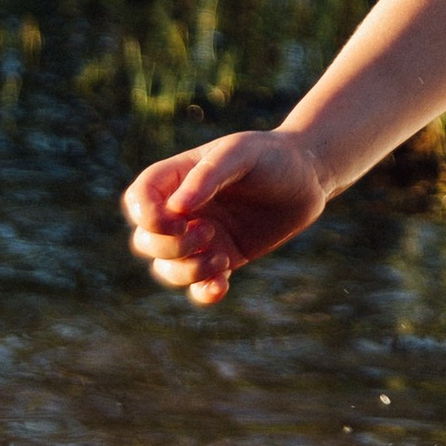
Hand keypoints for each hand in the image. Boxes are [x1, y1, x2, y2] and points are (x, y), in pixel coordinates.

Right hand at [122, 128, 328, 304]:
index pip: (138, 200)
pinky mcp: (222, 258)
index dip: (147, 217)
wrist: (308, 177)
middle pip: (144, 241)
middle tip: (208, 231)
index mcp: (176, 178)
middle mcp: (181, 211)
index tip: (179, 220)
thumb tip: (176, 208)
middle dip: (169, 247)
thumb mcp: (241, 153)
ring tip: (221, 259)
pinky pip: (197, 286)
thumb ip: (209, 175)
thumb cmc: (270, 156)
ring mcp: (199, 237)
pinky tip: (222, 286)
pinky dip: (203, 292)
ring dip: (186, 272)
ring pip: (166, 268)